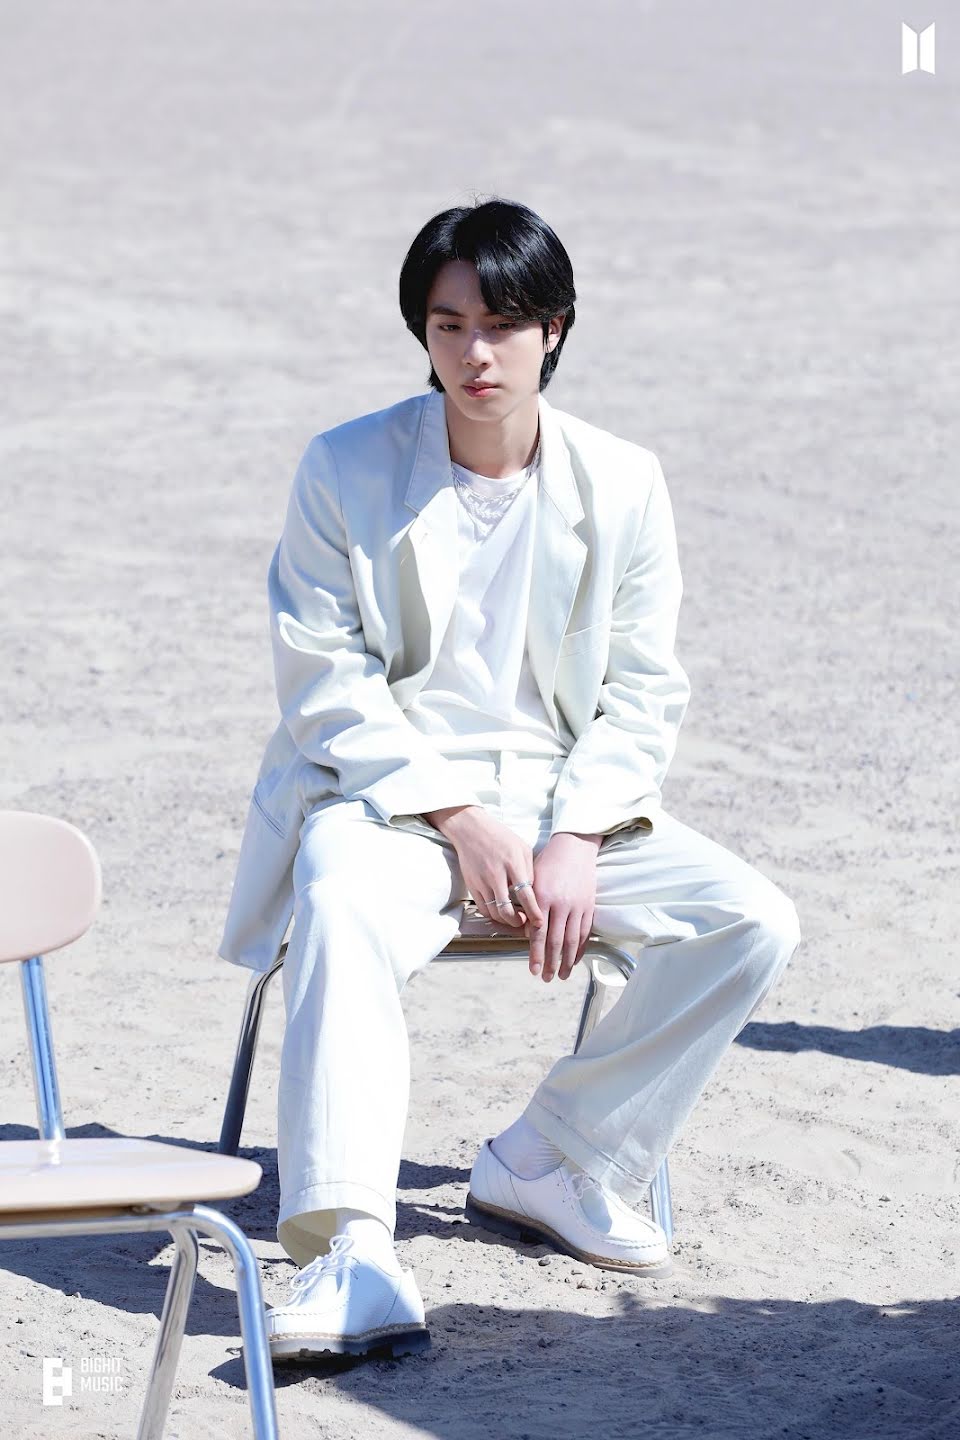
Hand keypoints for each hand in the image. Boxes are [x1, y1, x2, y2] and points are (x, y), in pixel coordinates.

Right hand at [423, 805, 546, 933]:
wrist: (471, 829)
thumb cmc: (500, 837)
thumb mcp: (522, 848)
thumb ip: (529, 870)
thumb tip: (533, 893)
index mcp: (512, 864)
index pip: (526, 895)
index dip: (534, 913)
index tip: (540, 923)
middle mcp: (496, 874)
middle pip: (507, 910)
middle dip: (518, 922)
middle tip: (524, 922)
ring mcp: (481, 881)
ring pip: (494, 913)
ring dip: (506, 920)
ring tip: (514, 917)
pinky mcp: (471, 885)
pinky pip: (483, 908)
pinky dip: (493, 915)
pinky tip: (500, 912)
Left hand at [522, 831, 600, 982]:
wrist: (574, 847)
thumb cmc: (549, 862)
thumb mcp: (533, 880)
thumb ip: (531, 907)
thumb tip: (528, 933)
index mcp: (543, 897)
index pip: (538, 933)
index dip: (535, 954)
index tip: (533, 969)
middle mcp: (561, 904)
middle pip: (555, 941)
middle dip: (550, 963)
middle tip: (545, 978)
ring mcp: (577, 906)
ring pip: (572, 940)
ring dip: (566, 961)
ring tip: (561, 975)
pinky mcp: (589, 906)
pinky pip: (585, 932)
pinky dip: (580, 948)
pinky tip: (574, 959)